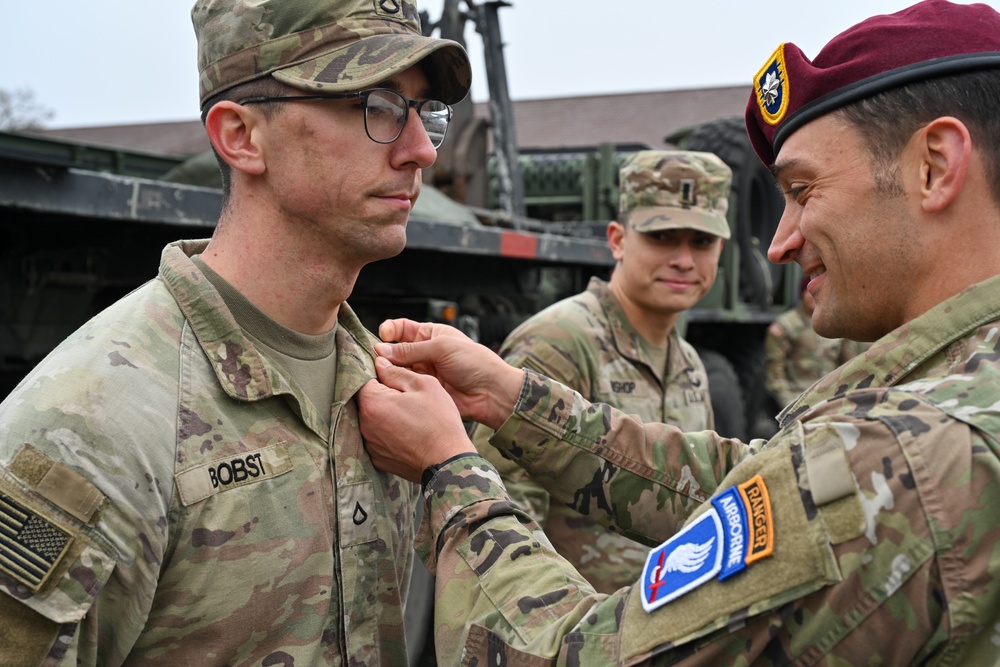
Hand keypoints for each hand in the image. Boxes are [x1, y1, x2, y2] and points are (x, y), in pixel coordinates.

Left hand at [358, 357, 474, 482]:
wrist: (448, 460)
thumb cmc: (439, 421)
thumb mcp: (424, 385)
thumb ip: (397, 372)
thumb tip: (380, 363)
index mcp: (373, 403)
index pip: (364, 379)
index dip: (380, 375)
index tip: (395, 378)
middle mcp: (365, 425)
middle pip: (367, 401)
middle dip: (382, 396)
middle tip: (406, 398)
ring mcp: (370, 444)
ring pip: (372, 421)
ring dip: (385, 416)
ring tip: (409, 418)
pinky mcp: (378, 459)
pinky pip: (378, 439)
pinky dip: (388, 434)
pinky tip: (407, 434)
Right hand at [374, 319, 524, 429]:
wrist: (491, 392)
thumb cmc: (474, 363)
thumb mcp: (442, 348)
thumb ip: (411, 350)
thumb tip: (381, 350)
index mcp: (431, 335)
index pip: (401, 329)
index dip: (389, 331)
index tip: (383, 336)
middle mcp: (423, 353)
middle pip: (394, 350)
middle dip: (384, 353)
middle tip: (376, 359)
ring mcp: (422, 373)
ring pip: (396, 369)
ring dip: (386, 370)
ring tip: (379, 372)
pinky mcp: (422, 391)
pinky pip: (403, 386)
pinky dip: (393, 386)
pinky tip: (388, 386)